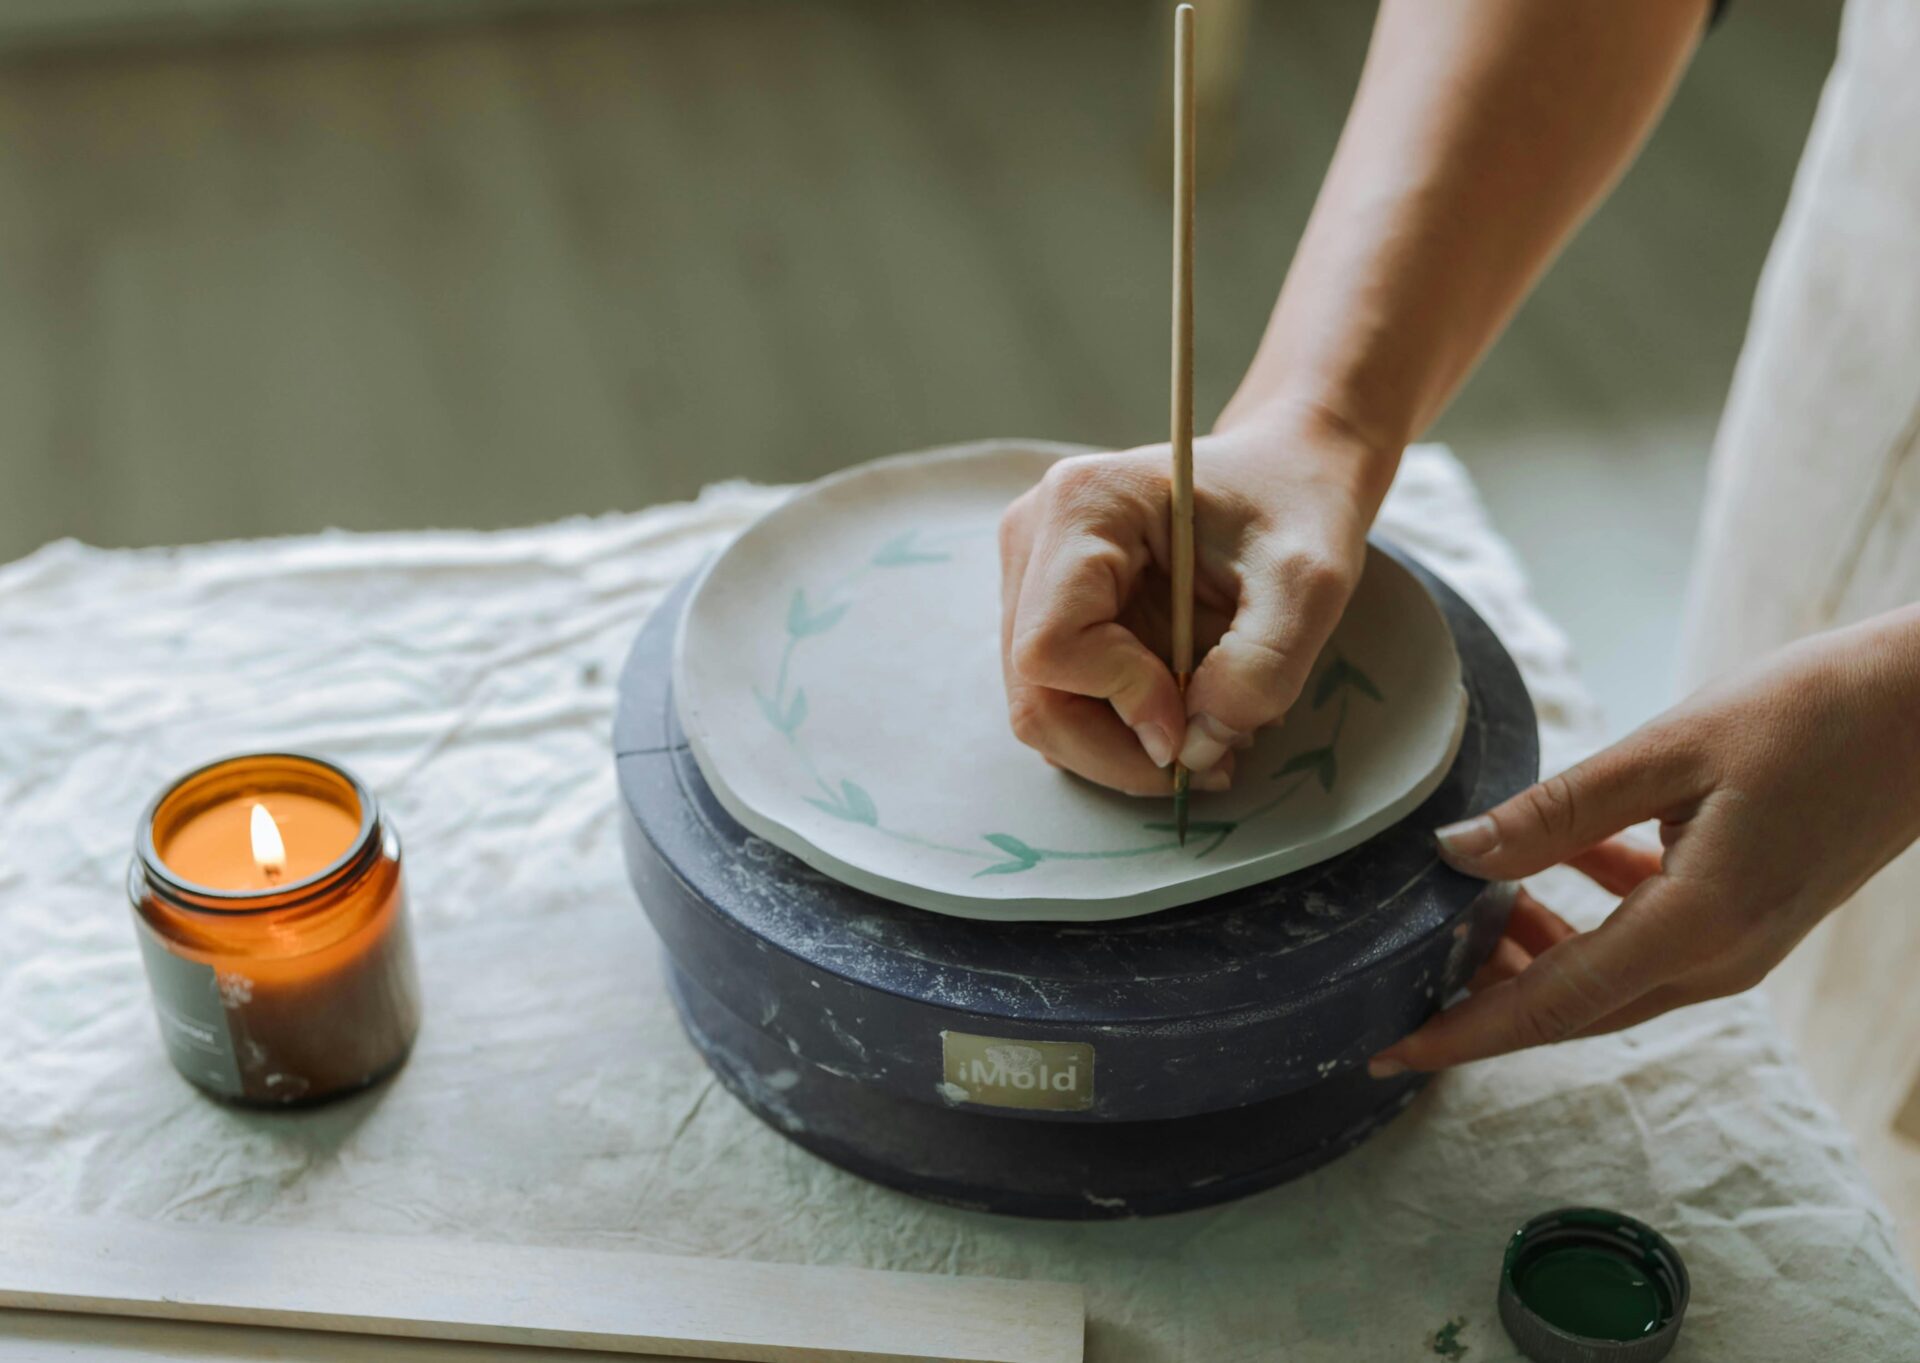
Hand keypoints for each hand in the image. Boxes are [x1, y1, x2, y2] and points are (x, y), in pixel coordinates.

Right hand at [996, 404, 1391, 794]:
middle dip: (1118, 749)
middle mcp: (1034, 535)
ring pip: (1042, 706)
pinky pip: (1061, 698)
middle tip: (1206, 762)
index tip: (1202, 717)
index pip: (1052, 645)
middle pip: (1034, 692)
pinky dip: (1118, 729)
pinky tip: (1182, 716)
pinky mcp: (1048, 607)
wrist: (1289, 468)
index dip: (1122, 699)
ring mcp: (1032, 573)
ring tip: (1208, 737)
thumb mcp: (1309, 583)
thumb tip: (1194, 748)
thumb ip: (1261, 669)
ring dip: (1122, 746)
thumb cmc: (1299, 504)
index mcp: (1082, 505)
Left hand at [1370, 608, 1919, 1075]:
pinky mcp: (1750, 916)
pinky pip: (1647, 938)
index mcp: (1696, 928)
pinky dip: (1588, 914)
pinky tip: (1555, 861)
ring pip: (1607, 977)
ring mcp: (1741, 946)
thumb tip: (1456, 854)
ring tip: (1464, 910)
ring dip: (1535, 953)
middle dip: (1485, 1000)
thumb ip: (1557, 812)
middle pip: (1573, 1008)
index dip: (1463, 1033)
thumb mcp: (1670, 750)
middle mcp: (1720, 960)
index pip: (1550, 1006)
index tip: (1388, 1053)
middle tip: (1403, 973)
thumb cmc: (1816, 714)